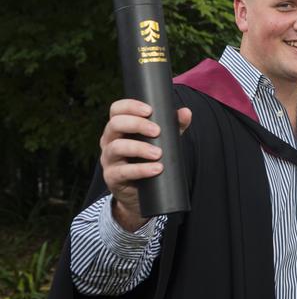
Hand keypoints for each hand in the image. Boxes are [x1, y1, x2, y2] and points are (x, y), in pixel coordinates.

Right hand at [99, 99, 191, 230]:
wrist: (140, 193)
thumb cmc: (148, 159)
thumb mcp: (161, 140)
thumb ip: (173, 126)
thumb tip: (186, 112)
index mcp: (119, 128)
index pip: (117, 109)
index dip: (130, 106)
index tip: (149, 110)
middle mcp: (109, 140)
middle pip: (115, 124)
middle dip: (137, 125)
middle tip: (157, 131)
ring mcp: (109, 159)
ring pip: (117, 147)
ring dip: (139, 148)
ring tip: (158, 154)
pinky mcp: (112, 177)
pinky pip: (123, 172)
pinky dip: (141, 170)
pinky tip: (156, 169)